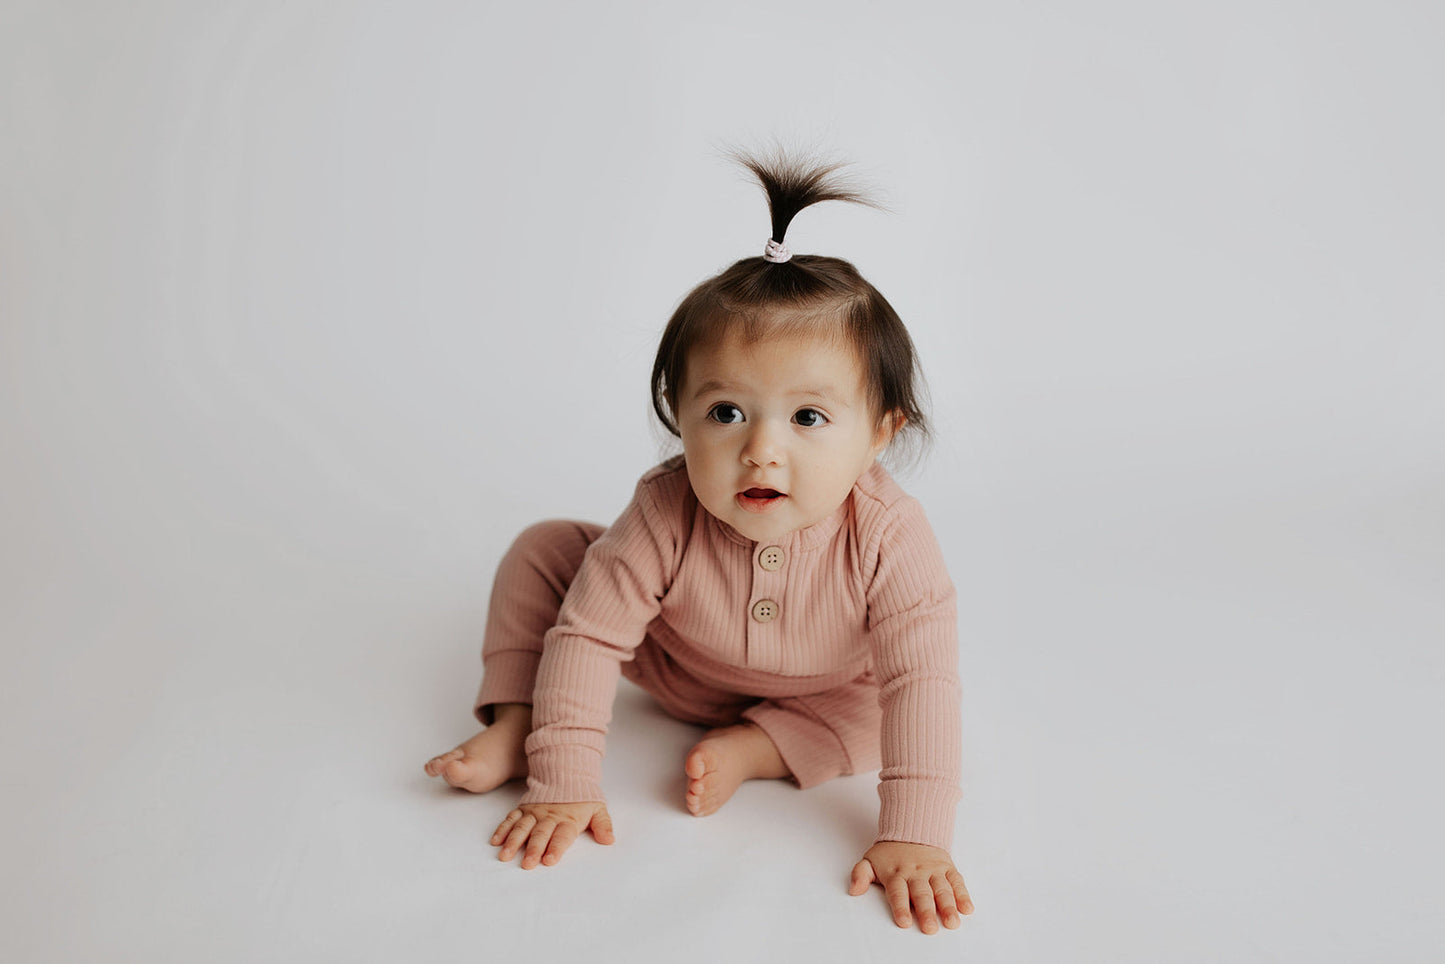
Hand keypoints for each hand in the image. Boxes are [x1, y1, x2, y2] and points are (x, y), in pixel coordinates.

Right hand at [490, 801, 613, 868]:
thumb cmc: (582, 799)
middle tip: (527, 864)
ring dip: (513, 842)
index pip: (562, 836)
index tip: (549, 860)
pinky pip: (511, 818)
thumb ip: (603, 825)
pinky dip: (502, 829)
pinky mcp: (523, 809)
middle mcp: (549, 816)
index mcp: (568, 819)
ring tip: (505, 856)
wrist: (567, 774)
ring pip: (522, 827)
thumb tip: (609, 840)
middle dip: (534, 849)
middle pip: (540, 834)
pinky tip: (496, 841)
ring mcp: (534, 812)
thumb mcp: (598, 809)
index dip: (556, 848)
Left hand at [848, 841, 973, 933]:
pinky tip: (967, 908)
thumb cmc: (890, 854)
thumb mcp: (870, 860)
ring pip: (942, 888)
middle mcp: (916, 872)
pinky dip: (963, 894)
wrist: (912, 829)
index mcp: (897, 873)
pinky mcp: (947, 867)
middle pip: (922, 894)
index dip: (901, 907)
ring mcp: (933, 870)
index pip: (898, 892)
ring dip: (948, 906)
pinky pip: (957, 880)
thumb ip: (860, 874)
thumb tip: (853, 890)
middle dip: (926, 911)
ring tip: (952, 922)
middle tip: (930, 928)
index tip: (904, 922)